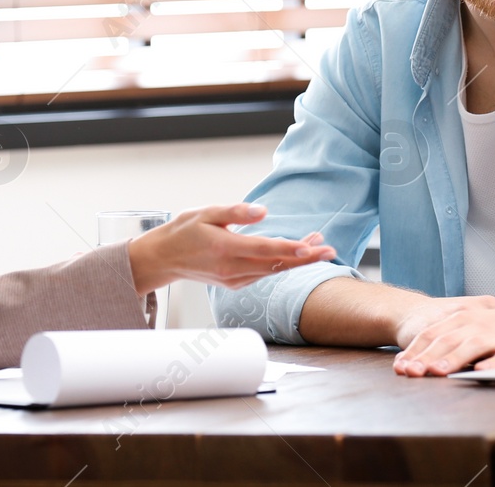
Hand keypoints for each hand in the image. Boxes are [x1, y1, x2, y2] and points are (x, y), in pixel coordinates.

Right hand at [125, 203, 337, 293]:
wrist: (164, 259)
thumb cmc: (184, 231)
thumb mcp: (205, 212)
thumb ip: (235, 211)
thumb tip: (264, 211)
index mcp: (225, 249)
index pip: (264, 250)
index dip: (290, 249)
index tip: (312, 247)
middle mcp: (232, 269)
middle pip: (276, 265)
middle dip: (305, 258)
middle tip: (330, 250)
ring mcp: (234, 279)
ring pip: (272, 271)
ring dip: (297, 260)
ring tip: (319, 245)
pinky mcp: (235, 283)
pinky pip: (264, 274)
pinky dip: (282, 264)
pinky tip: (296, 253)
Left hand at [392, 299, 494, 376]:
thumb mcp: (477, 327)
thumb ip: (453, 339)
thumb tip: (424, 359)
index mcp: (465, 318)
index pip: (433, 334)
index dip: (414, 350)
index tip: (399, 366)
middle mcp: (479, 323)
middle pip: (447, 340)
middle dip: (426, 357)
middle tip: (410, 373)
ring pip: (472, 346)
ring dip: (453, 359)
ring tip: (437, 372)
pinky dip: (492, 364)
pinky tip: (481, 373)